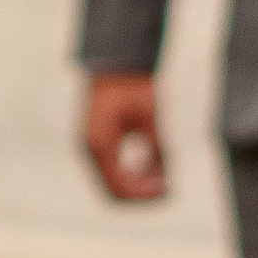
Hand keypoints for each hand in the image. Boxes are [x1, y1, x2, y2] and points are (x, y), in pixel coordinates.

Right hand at [84, 68, 167, 201]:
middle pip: (113, 191)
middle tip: (167, 186)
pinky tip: (150, 164)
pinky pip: (110, 168)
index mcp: (100, 144)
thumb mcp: (151, 116)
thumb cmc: (133, 84)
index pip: (119, 188)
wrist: (115, 61)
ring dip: (136, 183)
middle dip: (141, 193)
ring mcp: (89, 146)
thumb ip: (157, 147)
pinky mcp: (95, 141)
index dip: (145, 195)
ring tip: (162, 174)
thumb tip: (166, 178)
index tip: (168, 188)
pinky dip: (129, 172)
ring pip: (110, 181)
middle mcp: (89, 148)